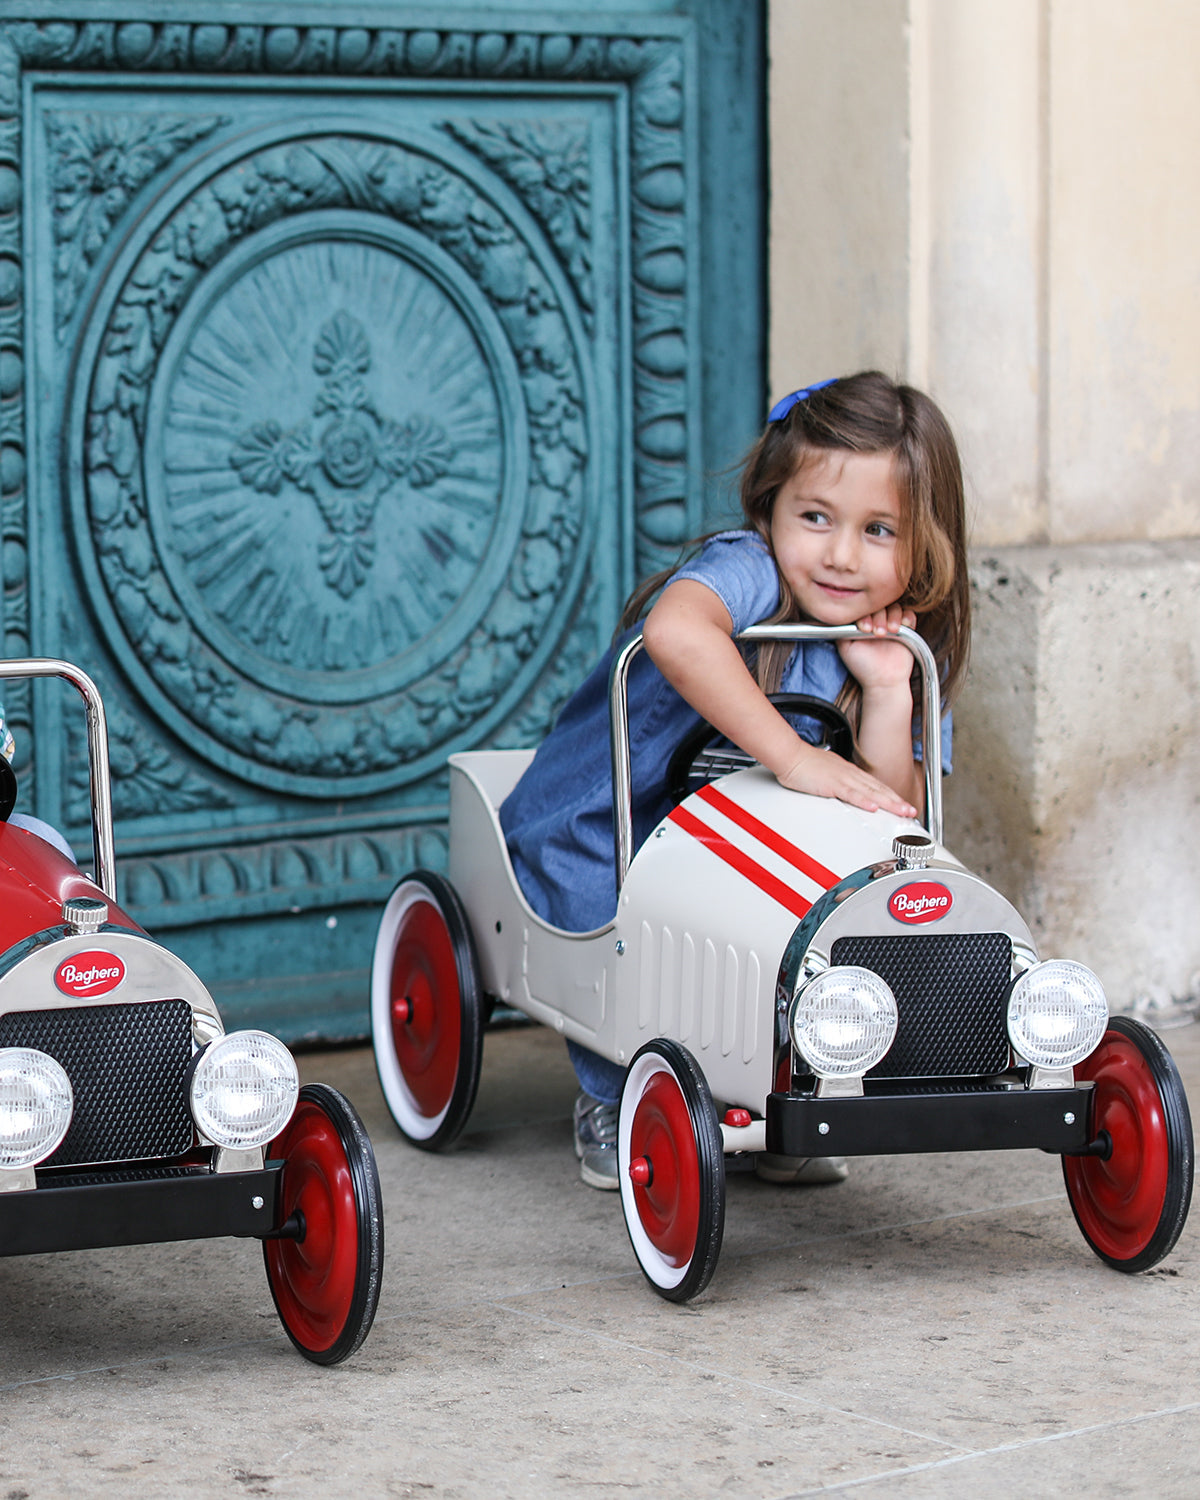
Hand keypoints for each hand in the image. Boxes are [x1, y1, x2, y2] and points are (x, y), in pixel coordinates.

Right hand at [776, 740, 916, 817]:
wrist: (790, 755)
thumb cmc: (803, 764)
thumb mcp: (826, 774)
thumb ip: (838, 783)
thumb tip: (844, 791)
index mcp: (849, 773)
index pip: (875, 786)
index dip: (891, 796)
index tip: (902, 805)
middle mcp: (850, 774)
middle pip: (879, 789)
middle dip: (897, 801)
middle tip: (911, 811)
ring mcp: (842, 778)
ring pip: (871, 792)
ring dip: (888, 802)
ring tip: (902, 811)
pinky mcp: (832, 784)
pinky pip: (851, 794)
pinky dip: (864, 800)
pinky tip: (874, 807)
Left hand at [837, 604, 916, 689]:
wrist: (883, 682)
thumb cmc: (863, 667)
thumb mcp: (846, 647)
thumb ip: (842, 630)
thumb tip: (841, 614)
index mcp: (863, 623)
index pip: (864, 608)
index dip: (865, 615)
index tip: (864, 629)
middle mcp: (877, 621)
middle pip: (880, 605)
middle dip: (879, 617)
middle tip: (878, 633)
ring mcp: (892, 624)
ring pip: (895, 608)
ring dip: (893, 617)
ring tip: (890, 632)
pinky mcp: (906, 629)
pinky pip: (909, 615)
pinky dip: (907, 617)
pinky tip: (902, 626)